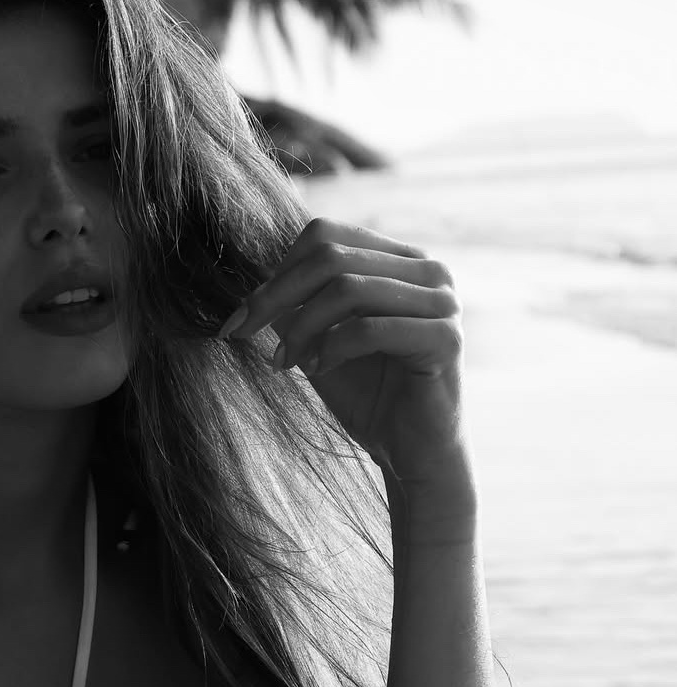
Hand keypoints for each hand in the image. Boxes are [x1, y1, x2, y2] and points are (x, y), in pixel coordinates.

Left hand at [216, 217, 469, 482]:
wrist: (411, 452)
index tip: (240, 318)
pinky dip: (331, 348)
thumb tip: (247, 276)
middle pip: (331, 256)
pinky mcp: (446, 338)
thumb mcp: (316, 339)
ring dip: (302, 327)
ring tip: (285, 362)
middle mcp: (427, 269)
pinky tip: (316, 369)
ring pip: (348, 288)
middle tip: (245, 333)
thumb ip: (293, 303)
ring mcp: (442, 300)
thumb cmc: (367, 394)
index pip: (326, 235)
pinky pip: (371, 328)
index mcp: (398, 258)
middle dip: (276, 297)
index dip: (276, 272)